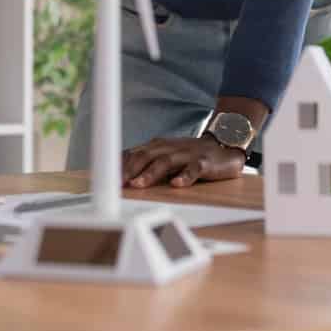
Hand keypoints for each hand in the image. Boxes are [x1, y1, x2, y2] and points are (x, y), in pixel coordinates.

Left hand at [122, 136, 245, 188]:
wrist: (224, 145)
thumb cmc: (189, 155)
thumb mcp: (166, 156)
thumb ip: (146, 163)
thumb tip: (119, 175)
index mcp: (158, 147)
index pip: (135, 153)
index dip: (120, 165)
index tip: (106, 178)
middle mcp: (169, 147)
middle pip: (146, 155)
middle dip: (130, 169)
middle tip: (118, 183)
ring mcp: (186, 154)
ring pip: (165, 161)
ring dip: (150, 173)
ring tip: (138, 184)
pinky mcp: (204, 162)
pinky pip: (193, 169)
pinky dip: (184, 176)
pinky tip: (176, 185)